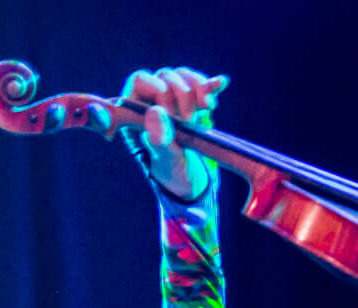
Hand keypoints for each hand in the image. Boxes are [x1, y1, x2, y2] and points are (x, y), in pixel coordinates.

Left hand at [122, 66, 228, 200]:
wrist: (193, 181)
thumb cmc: (173, 172)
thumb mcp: (166, 161)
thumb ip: (159, 140)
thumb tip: (155, 113)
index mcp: (136, 111)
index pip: (140, 81)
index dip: (154, 87)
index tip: (169, 110)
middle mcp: (153, 100)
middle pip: (165, 77)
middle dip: (181, 96)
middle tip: (189, 121)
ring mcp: (174, 98)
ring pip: (183, 77)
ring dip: (197, 90)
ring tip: (207, 109)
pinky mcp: (194, 102)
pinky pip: (201, 85)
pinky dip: (211, 85)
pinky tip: (222, 83)